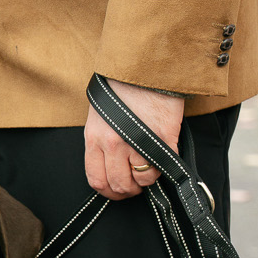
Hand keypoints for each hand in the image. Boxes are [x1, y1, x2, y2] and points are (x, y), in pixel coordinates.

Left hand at [84, 80, 182, 200]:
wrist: (146, 66)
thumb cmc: (122, 86)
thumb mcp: (100, 114)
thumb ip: (102, 140)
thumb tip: (110, 166)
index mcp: (94, 137)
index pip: (96, 179)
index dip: (108, 190)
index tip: (117, 190)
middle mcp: (113, 143)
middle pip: (119, 184)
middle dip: (129, 189)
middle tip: (136, 183)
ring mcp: (137, 141)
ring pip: (143, 180)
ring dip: (147, 179)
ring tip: (150, 166)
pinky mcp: (163, 138)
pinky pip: (162, 167)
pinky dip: (163, 167)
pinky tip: (161, 156)